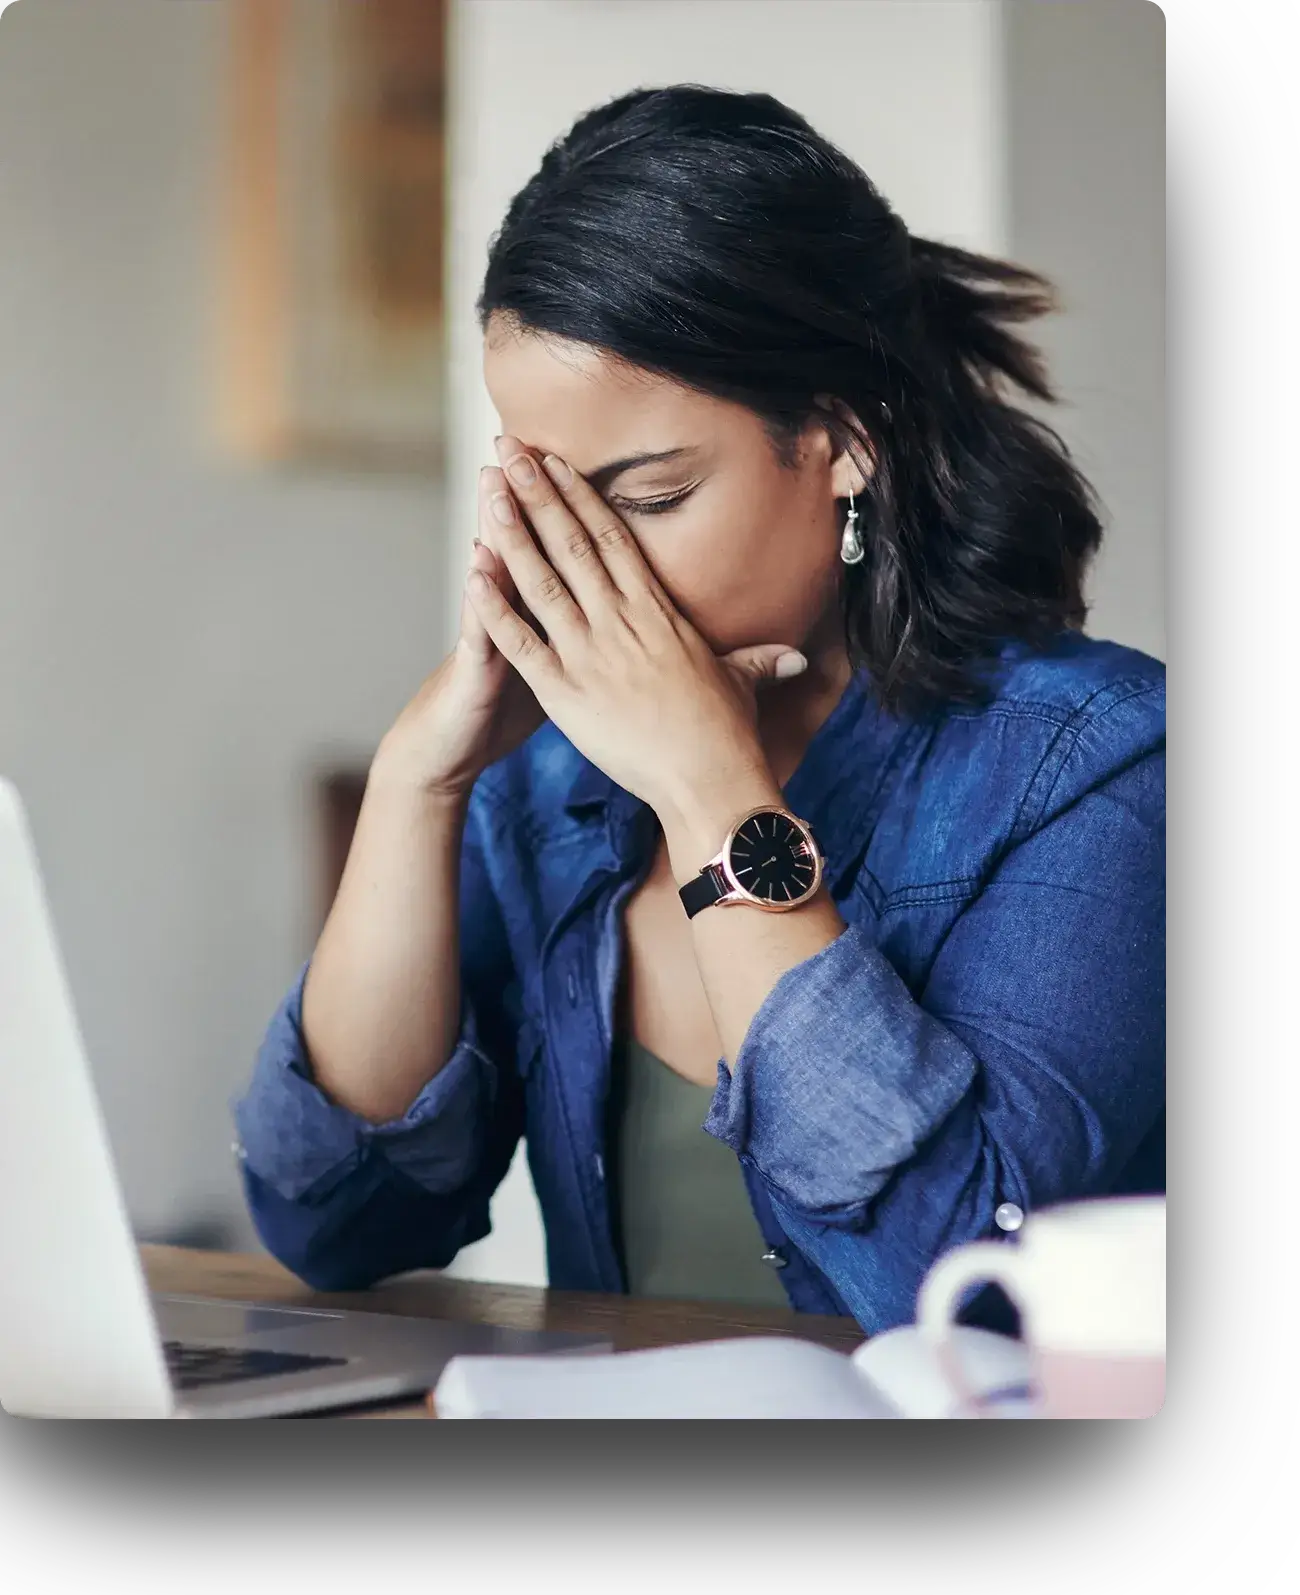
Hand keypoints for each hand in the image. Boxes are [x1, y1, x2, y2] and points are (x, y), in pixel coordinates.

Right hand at [372, 467, 546, 798]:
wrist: (445, 749)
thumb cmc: (498, 711)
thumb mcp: (548, 670)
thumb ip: (569, 635)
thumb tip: (606, 613)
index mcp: (540, 616)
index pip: (558, 553)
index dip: (566, 511)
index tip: (575, 460)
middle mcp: (512, 616)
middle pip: (527, 549)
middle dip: (530, 500)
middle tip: (529, 444)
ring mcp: (490, 638)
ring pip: (496, 578)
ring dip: (497, 530)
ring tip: (496, 483)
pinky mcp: (476, 671)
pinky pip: (482, 633)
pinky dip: (482, 600)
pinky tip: (476, 566)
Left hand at [463, 437, 806, 823]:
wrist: (709, 779)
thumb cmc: (727, 736)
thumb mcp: (742, 685)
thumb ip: (759, 661)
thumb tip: (797, 657)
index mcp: (658, 612)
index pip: (613, 538)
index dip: (581, 496)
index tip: (556, 463)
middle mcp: (622, 621)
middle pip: (573, 542)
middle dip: (538, 493)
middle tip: (509, 449)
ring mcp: (591, 654)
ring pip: (543, 579)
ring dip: (513, 531)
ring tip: (488, 488)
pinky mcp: (565, 693)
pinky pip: (521, 641)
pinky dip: (494, 606)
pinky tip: (472, 570)